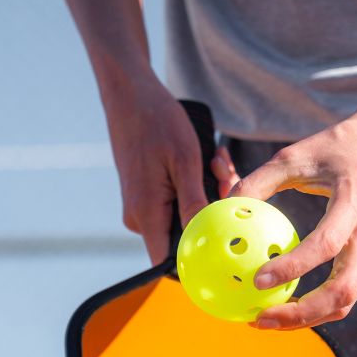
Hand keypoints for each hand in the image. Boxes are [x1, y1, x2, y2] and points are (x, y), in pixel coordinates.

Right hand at [102, 79, 208, 263]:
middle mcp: (139, 216)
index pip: (165, 261)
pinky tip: (207, 161)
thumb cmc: (157, 122)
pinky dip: (196, 187)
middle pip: (182, 237)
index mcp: (146, 212)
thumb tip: (204, 238)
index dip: (194, 261)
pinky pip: (177, 203)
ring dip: (207, 196)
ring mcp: (142, 206)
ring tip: (217, 162)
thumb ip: (194, 204)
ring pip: (184, 218)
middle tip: (226, 178)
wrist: (130, 95)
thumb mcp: (185, 160)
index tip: (223, 247)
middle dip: (211, 214)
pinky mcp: (147, 195)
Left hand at [229, 114, 356, 329]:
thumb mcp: (298, 153)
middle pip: (343, 292)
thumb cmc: (343, 144)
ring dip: (307, 318)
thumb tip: (222, 206)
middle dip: (301, 314)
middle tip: (259, 319)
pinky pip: (345, 290)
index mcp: (356, 203)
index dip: (293, 267)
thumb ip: (260, 180)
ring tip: (266, 320)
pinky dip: (316, 306)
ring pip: (346, 301)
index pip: (326, 244)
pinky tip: (284, 304)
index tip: (257, 280)